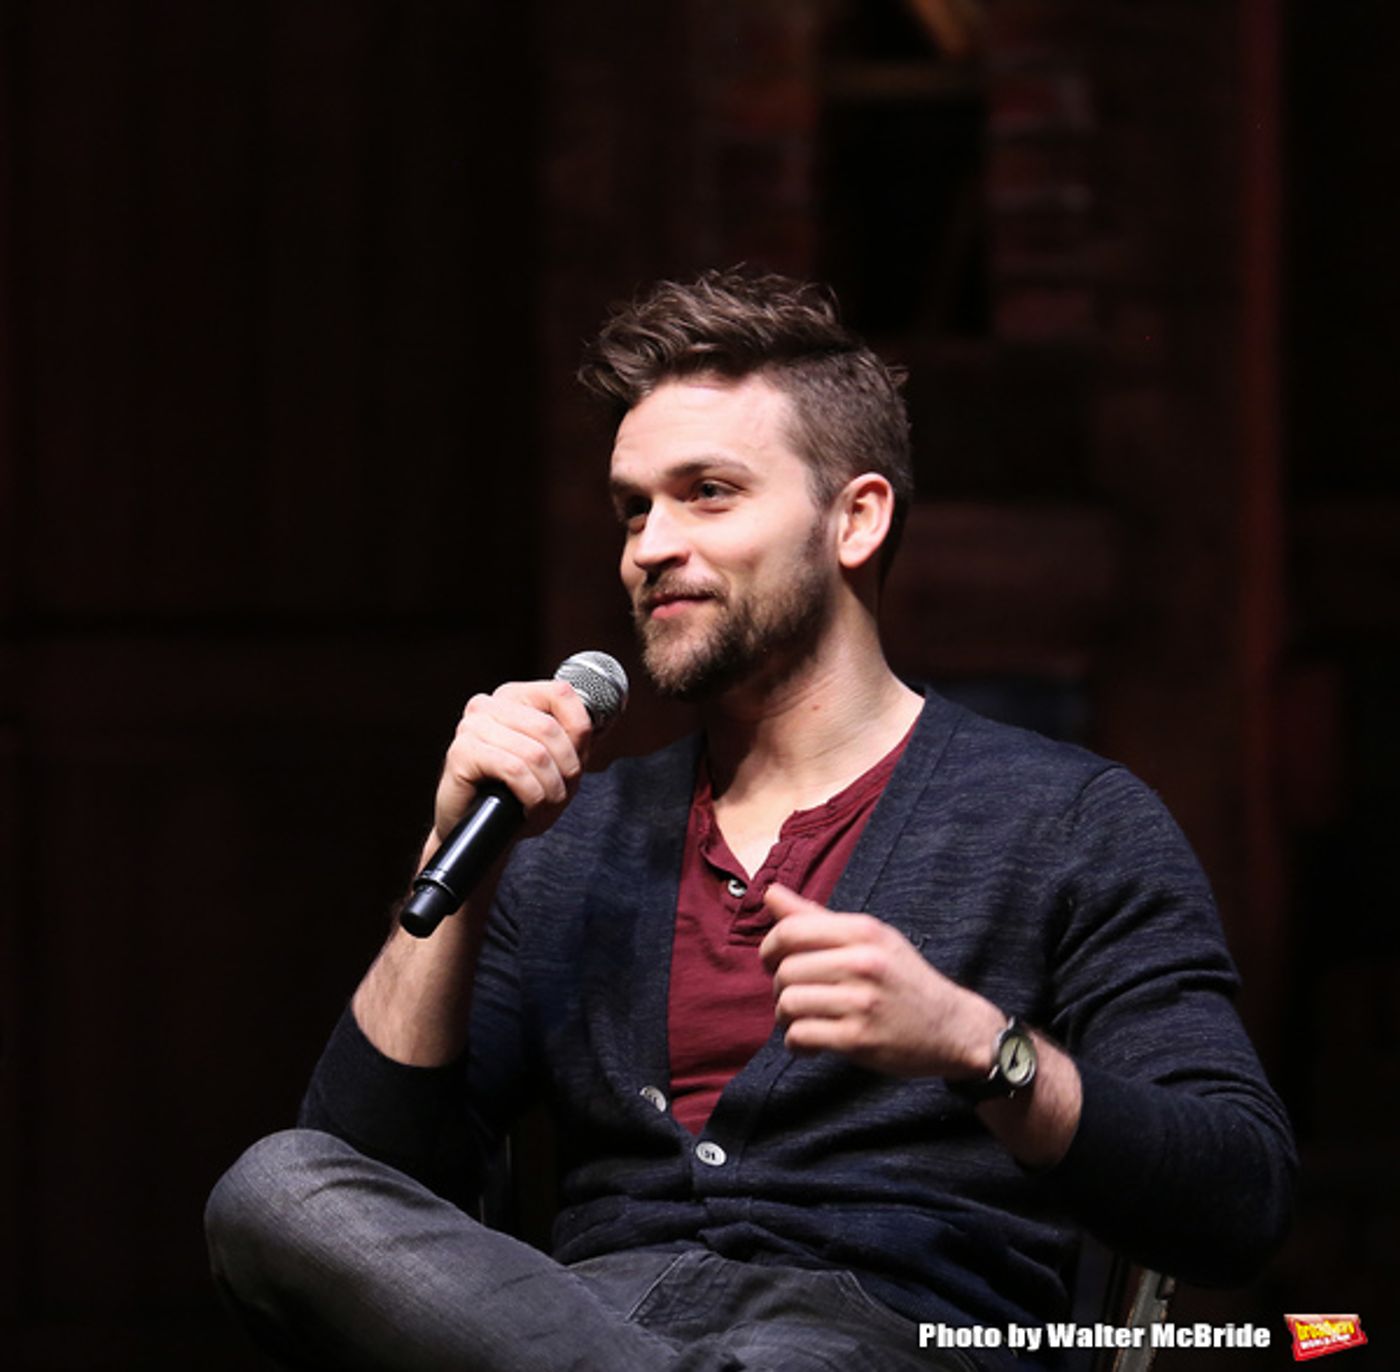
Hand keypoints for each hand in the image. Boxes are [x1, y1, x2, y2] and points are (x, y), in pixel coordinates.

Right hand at [431, 679, 593, 847]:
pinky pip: (514, 770)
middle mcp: (489, 705)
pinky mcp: (461, 752)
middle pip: (550, 728)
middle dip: (566, 768)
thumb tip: (608, 716)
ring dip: (550, 788)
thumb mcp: (557, 764)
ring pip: (535, 753)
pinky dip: (532, 794)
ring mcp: (471, 726)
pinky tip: (529, 806)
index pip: (561, 693)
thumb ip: (575, 738)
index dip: (579, 730)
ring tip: (545, 804)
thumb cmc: (519, 795)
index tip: (577, 763)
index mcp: (514, 697)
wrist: (482, 832)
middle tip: (562, 793)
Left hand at [758, 884, 1003, 1077]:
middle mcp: (864, 962)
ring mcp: (862, 1002)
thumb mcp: (869, 938)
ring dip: (786, 1017)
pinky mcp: (859, 1040)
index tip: (774, 962)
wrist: (953, 1028)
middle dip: (780, 987)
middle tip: (796, 996)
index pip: (790, 931)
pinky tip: (812, 1042)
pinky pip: (801, 1036)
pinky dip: (797, 1043)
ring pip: (789, 1004)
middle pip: (785, 970)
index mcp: (864, 931)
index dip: (769, 948)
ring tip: (804, 1019)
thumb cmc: (903, 978)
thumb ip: (817, 917)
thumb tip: (770, 893)